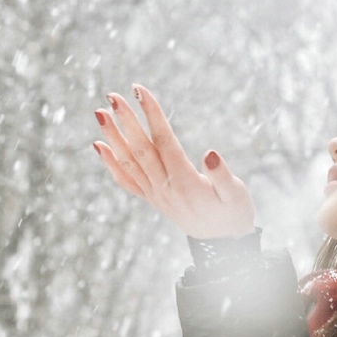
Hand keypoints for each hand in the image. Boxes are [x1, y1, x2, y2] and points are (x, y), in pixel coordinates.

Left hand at [93, 85, 254, 238]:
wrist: (223, 245)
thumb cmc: (233, 214)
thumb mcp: (237, 195)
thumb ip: (223, 176)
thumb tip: (211, 154)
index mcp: (185, 182)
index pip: (164, 141)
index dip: (152, 114)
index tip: (140, 91)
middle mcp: (165, 188)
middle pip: (141, 149)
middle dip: (126, 121)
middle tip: (113, 95)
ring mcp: (156, 195)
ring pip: (129, 162)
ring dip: (113, 137)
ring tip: (100, 113)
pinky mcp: (153, 199)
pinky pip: (127, 181)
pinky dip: (111, 163)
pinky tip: (99, 145)